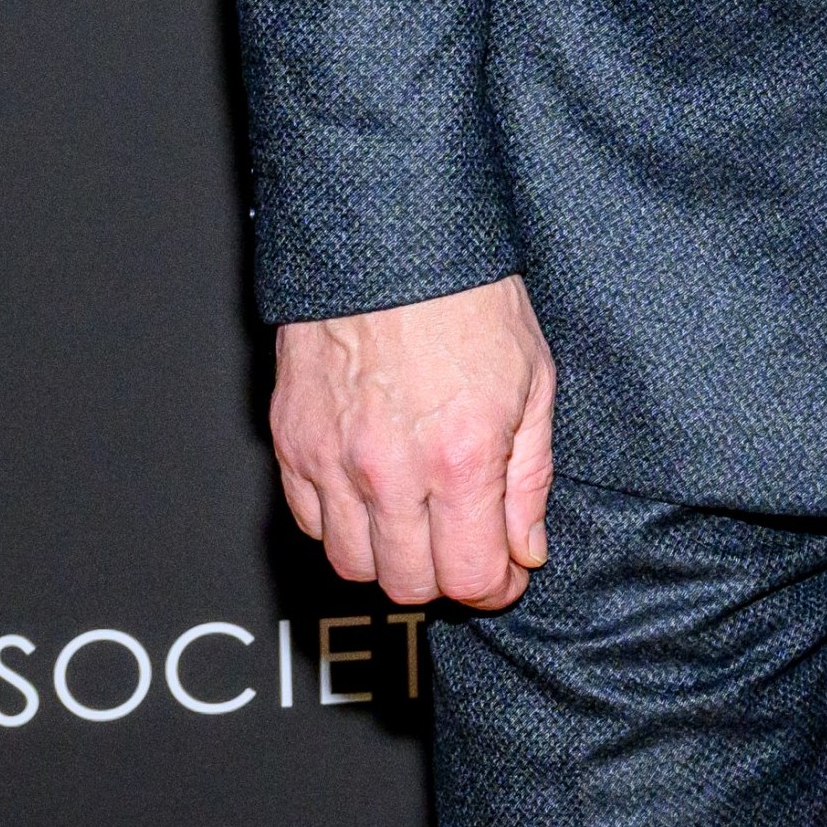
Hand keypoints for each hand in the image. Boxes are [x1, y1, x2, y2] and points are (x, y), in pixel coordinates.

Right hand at [271, 275, 556, 610]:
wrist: (391, 239)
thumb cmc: (469, 297)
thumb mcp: (534, 381)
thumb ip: (530, 478)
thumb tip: (525, 549)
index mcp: (459, 457)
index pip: (468, 578)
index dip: (493, 588)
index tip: (504, 574)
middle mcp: (389, 470)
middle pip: (406, 585)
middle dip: (444, 577)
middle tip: (464, 546)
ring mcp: (332, 459)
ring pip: (351, 564)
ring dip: (389, 557)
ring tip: (418, 522)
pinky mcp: (292, 441)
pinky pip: (308, 521)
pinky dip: (340, 523)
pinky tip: (371, 494)